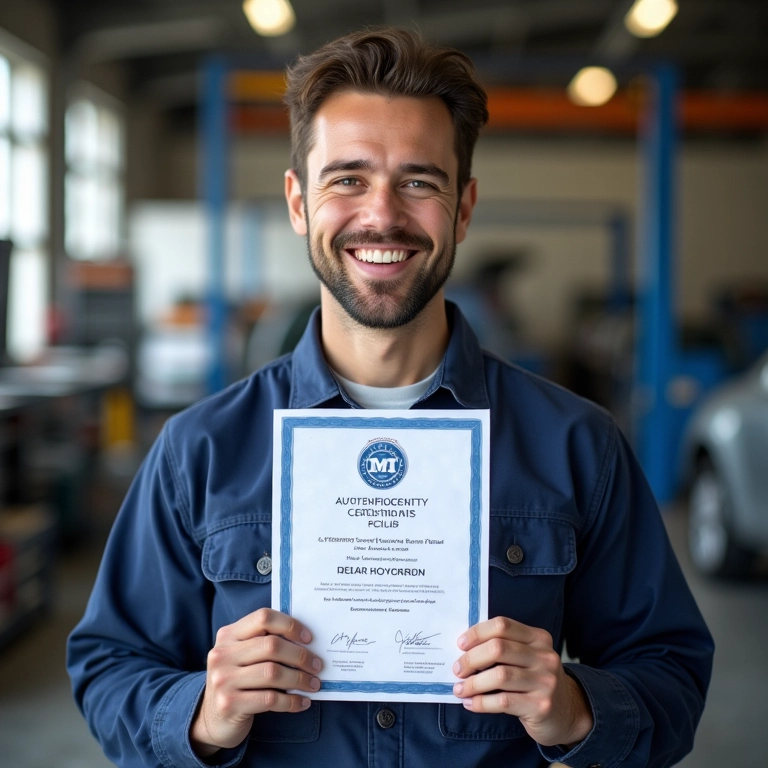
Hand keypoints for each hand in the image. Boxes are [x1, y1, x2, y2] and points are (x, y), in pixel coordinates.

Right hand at [190, 608, 321, 756]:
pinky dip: (292, 701)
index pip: (263, 618)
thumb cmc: (238, 680)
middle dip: (300, 656)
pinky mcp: (229, 704)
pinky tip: (302, 702)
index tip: (309, 639)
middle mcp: (222, 654)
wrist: (212, 719)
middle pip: (272, 645)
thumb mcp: (243, 656)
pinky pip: (270, 700)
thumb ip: (264, 642)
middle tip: (317, 665)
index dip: (290, 625)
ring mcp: (223, 679)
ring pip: (273, 673)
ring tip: (314, 684)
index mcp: (228, 635)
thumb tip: (307, 641)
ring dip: (300, 679)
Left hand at [452, 617, 592, 747]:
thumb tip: (464, 647)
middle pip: (498, 649)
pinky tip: (470, 703)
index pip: (502, 625)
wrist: (567, 713)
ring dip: (473, 683)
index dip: (477, 633)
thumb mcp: (528, 657)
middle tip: (457, 669)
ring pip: (499, 676)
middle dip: (471, 659)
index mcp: (538, 638)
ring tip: (460, 689)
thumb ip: (505, 647)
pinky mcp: (541, 706)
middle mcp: (544, 657)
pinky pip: (503, 701)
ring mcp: (545, 682)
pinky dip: (481, 702)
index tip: (460, 644)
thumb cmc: (536, 681)